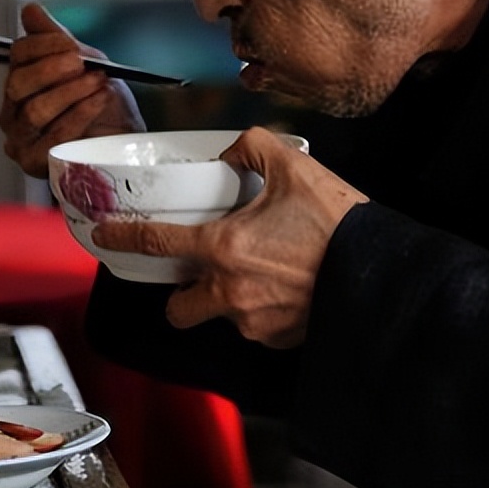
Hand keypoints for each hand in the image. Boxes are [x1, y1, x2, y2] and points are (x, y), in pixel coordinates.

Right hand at [0, 3, 144, 178]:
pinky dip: (80, 114)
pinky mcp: (35, 162)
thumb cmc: (104, 106)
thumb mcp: (86, 64)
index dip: (43, 46)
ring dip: (70, 92)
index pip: (17, 57)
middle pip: (18, 83)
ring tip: (97, 82)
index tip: (70, 44)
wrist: (125, 142)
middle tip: (80, 62)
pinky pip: (53, 136)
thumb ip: (56, 38)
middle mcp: (13, 111)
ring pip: (35, 110)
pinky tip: (98, 100)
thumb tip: (30, 10)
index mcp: (21, 82)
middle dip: (51, 69)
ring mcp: (20, 139)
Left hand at [90, 126, 367, 347]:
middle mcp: (230, 292)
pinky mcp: (279, 340)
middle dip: (179, 296)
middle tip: (197, 273)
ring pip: (219, 316)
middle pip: (177, 308)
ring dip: (226, 299)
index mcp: (224, 248)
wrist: (386, 273)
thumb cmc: (340, 222)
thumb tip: (230, 154)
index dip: (121, 239)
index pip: (155, 244)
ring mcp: (255, 322)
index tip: (101, 236)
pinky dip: (260, 310)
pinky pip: (255, 327)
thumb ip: (251, 147)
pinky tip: (283, 288)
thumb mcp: (294, 166)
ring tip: (259, 273)